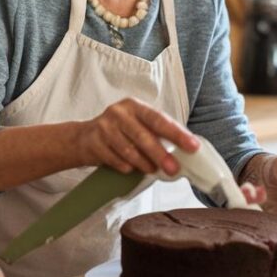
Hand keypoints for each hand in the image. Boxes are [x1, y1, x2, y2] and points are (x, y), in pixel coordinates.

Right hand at [76, 98, 198, 175]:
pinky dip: (126, 166)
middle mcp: (118, 113)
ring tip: (153, 170)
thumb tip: (184, 150)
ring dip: (144, 163)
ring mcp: (104, 127)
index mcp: (134, 106)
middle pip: (143, 136)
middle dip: (161, 154)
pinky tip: (131, 169)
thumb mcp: (137, 125)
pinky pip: (115, 160)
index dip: (177, 133)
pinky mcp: (94, 143)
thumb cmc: (119, 132)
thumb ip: (157, 133)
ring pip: (129, 150)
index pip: (159, 119)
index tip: (192, 146)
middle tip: (174, 168)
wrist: (83, 138)